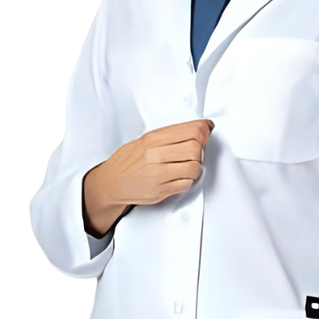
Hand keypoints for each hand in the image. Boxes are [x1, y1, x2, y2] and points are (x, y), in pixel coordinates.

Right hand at [83, 119, 214, 234]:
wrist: (111, 183)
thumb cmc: (128, 162)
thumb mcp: (145, 140)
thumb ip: (169, 135)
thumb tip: (197, 128)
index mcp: (153, 139)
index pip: (191, 130)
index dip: (204, 130)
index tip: (207, 130)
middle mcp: (156, 154)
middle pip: (196, 147)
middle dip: (201, 149)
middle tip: (197, 151)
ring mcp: (159, 173)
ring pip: (194, 167)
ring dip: (196, 167)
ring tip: (187, 166)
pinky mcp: (161, 190)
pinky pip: (186, 184)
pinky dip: (188, 180)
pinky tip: (180, 177)